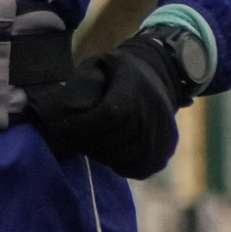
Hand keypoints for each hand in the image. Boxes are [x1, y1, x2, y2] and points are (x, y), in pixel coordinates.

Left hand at [26, 29, 189, 179]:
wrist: (159, 75)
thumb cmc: (118, 70)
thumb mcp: (100, 63)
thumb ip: (84, 82)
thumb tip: (65, 107)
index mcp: (135, 88)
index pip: (109, 115)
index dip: (84, 125)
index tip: (63, 126)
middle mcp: (154, 113)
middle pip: (116, 140)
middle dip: (87, 142)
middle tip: (70, 139)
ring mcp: (164, 135)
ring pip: (127, 158)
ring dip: (101, 156)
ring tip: (86, 146)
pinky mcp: (167, 149)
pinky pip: (140, 168)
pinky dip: (120, 166)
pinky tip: (107, 155)